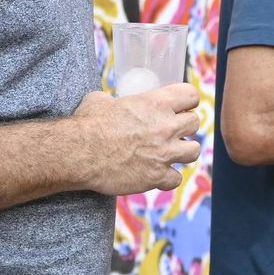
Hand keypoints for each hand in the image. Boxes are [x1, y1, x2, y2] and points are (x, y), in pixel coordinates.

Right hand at [74, 84, 201, 194]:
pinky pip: (176, 179)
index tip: (180, 107)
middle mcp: (166, 127)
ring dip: (183, 152)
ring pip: (194, 151)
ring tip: (169, 153)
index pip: (191, 95)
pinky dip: (167, 178)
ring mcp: (164, 153)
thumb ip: (116, 100)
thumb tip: (110, 101)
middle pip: (195, 123)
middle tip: (171, 131)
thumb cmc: (87, 124)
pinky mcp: (156, 176)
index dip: (187, 101)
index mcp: (156, 103)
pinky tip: (155, 174)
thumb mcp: (102, 100)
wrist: (78, 153)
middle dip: (185, 127)